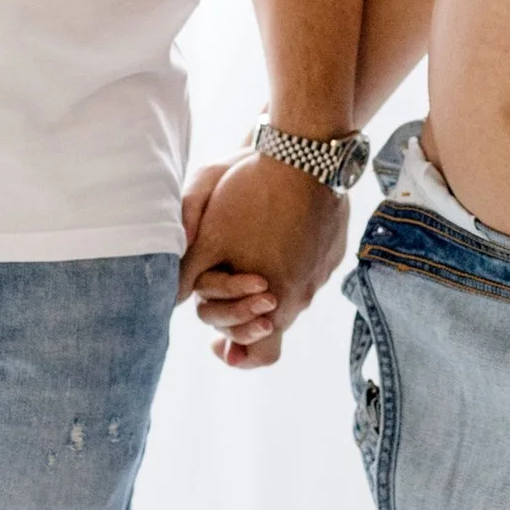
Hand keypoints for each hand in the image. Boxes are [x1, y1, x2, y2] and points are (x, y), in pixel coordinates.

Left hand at [177, 149, 348, 367]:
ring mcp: (322, 272)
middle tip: (227, 298)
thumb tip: (175, 302)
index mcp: (273, 303)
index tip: (218, 347)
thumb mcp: (208, 237)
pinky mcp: (334, 248)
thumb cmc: (251, 196)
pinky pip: (308, 266)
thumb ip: (190, 276)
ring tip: (249, 258)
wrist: (305, 155)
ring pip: (291, 292)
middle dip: (246, 315)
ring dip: (270, 284)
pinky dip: (290, 259)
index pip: (260, 353)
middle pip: (273, 323)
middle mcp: (303, 296)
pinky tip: (277, 230)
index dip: (237, 354)